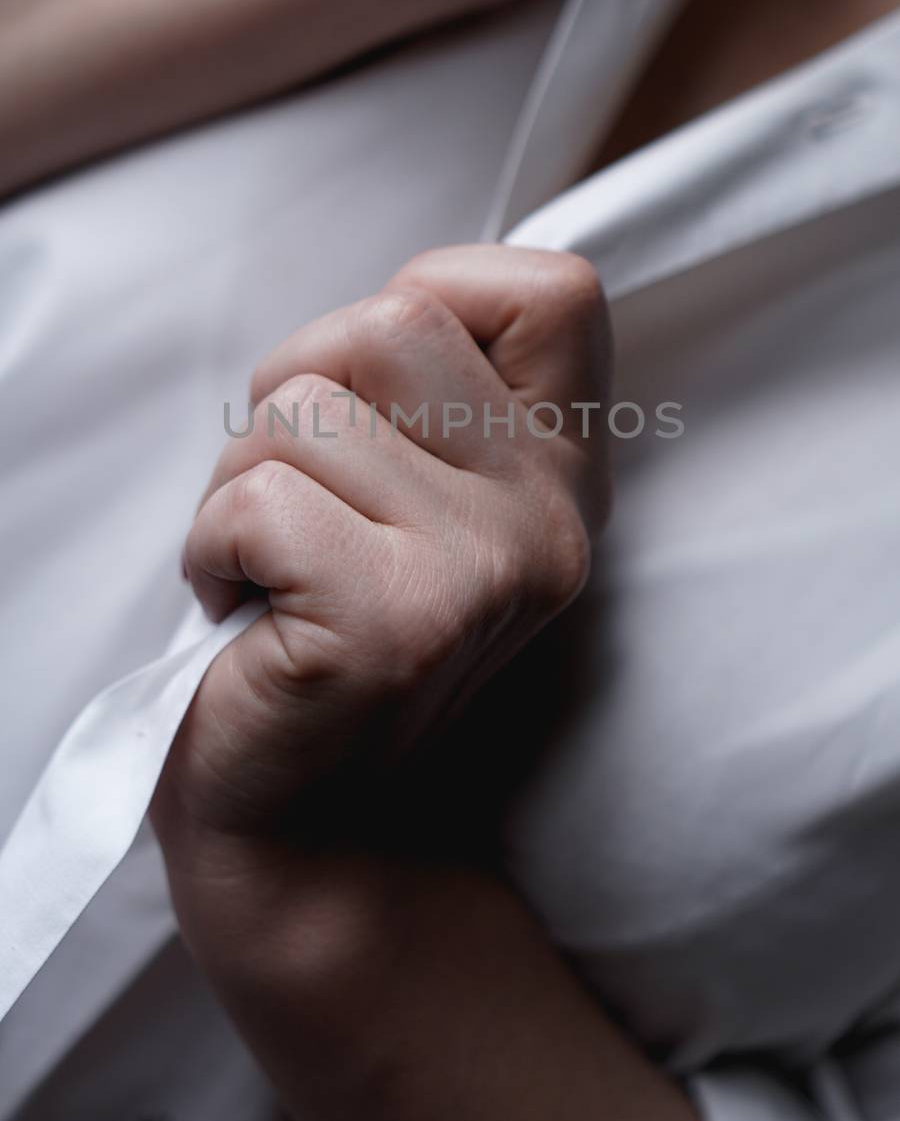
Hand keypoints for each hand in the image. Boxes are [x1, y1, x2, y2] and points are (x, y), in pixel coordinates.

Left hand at [155, 246, 610, 842]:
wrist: (311, 832)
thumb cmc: (325, 629)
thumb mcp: (413, 495)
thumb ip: (425, 394)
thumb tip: (384, 304)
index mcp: (563, 469)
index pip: (554, 288)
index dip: (436, 297)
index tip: (377, 404)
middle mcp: (553, 514)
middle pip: (390, 324)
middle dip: (293, 392)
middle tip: (294, 498)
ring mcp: (487, 570)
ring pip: (303, 407)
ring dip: (240, 480)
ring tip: (267, 567)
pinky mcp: (398, 625)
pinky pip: (257, 498)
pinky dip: (210, 546)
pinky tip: (244, 610)